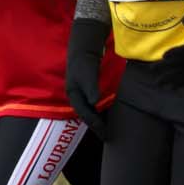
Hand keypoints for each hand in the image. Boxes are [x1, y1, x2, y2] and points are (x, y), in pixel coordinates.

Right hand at [65, 18, 108, 136]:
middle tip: (108, 136)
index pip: (84, 114)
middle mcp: (76, 96)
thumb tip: (95, 103)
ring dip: (99, 119)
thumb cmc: (84, 61)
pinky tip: (110, 114)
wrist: (84, 48)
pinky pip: (95, 104)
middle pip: (86, 115)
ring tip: (109, 129)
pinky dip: (101, 111)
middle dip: (96, 126)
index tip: (105, 133)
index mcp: (73, 95)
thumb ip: (91, 88)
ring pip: (91, 111)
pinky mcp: (89, 90)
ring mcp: (82, 93)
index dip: (95, 124)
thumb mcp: (87, 74)